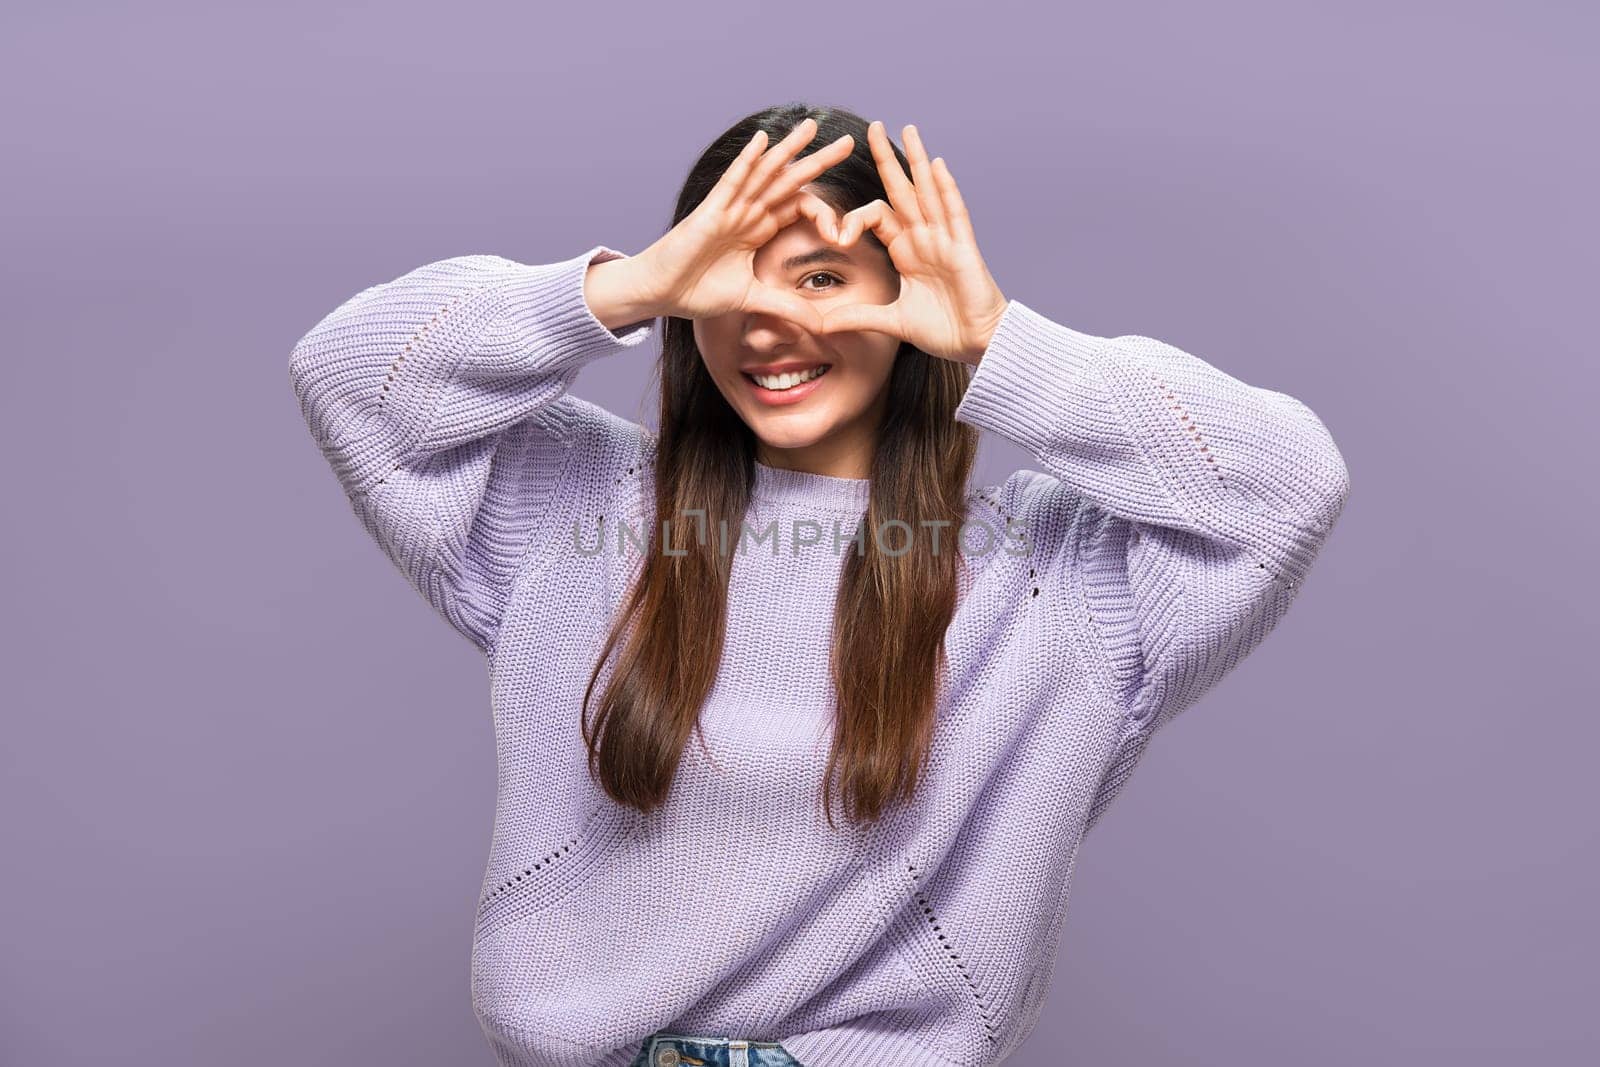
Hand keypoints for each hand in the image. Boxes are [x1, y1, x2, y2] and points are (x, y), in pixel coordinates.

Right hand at [631, 118, 852, 328]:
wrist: (661, 293)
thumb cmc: (698, 291)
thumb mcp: (752, 299)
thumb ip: (786, 307)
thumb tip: (821, 326)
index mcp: (759, 229)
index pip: (798, 207)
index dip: (822, 213)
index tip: (842, 234)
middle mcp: (748, 213)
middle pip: (789, 181)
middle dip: (818, 161)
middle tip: (847, 141)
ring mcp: (730, 208)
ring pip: (765, 173)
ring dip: (788, 150)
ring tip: (812, 126)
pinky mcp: (711, 212)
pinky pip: (732, 181)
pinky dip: (747, 161)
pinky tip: (763, 140)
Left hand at [814, 121, 1007, 364]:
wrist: (976, 343)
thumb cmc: (943, 330)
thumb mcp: (892, 322)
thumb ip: (858, 317)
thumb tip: (821, 324)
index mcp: (906, 251)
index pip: (878, 217)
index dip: (854, 219)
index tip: (836, 236)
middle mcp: (925, 239)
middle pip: (902, 191)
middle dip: (887, 160)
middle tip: (874, 127)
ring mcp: (945, 240)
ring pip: (928, 192)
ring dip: (917, 161)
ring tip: (908, 130)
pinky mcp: (963, 249)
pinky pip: (954, 213)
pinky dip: (945, 189)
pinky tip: (936, 165)